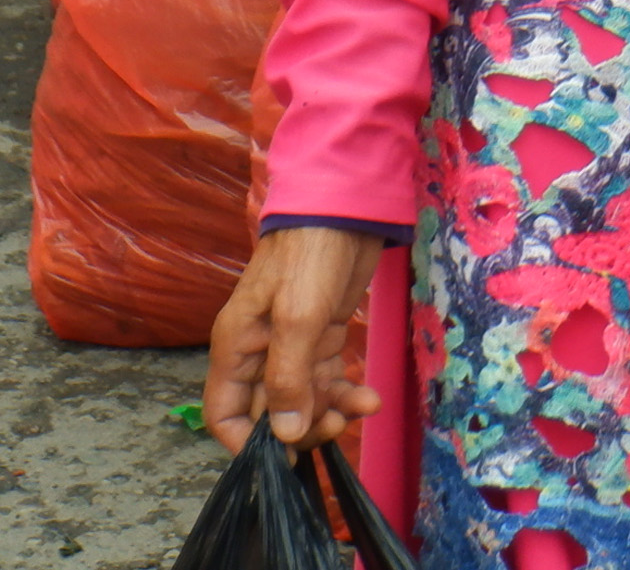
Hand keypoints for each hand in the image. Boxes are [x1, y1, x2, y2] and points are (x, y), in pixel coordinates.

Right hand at [204, 227, 380, 454]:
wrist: (346, 207)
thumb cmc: (310, 254)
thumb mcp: (297, 316)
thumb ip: (288, 376)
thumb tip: (282, 433)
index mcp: (235, 349)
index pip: (224, 413)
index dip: (245, 443)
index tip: (280, 458)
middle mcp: (260, 353)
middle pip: (268, 412)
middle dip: (299, 428)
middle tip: (335, 429)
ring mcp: (292, 345)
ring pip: (303, 398)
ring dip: (329, 412)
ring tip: (359, 411)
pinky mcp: (322, 335)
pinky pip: (328, 377)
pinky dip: (346, 391)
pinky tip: (369, 398)